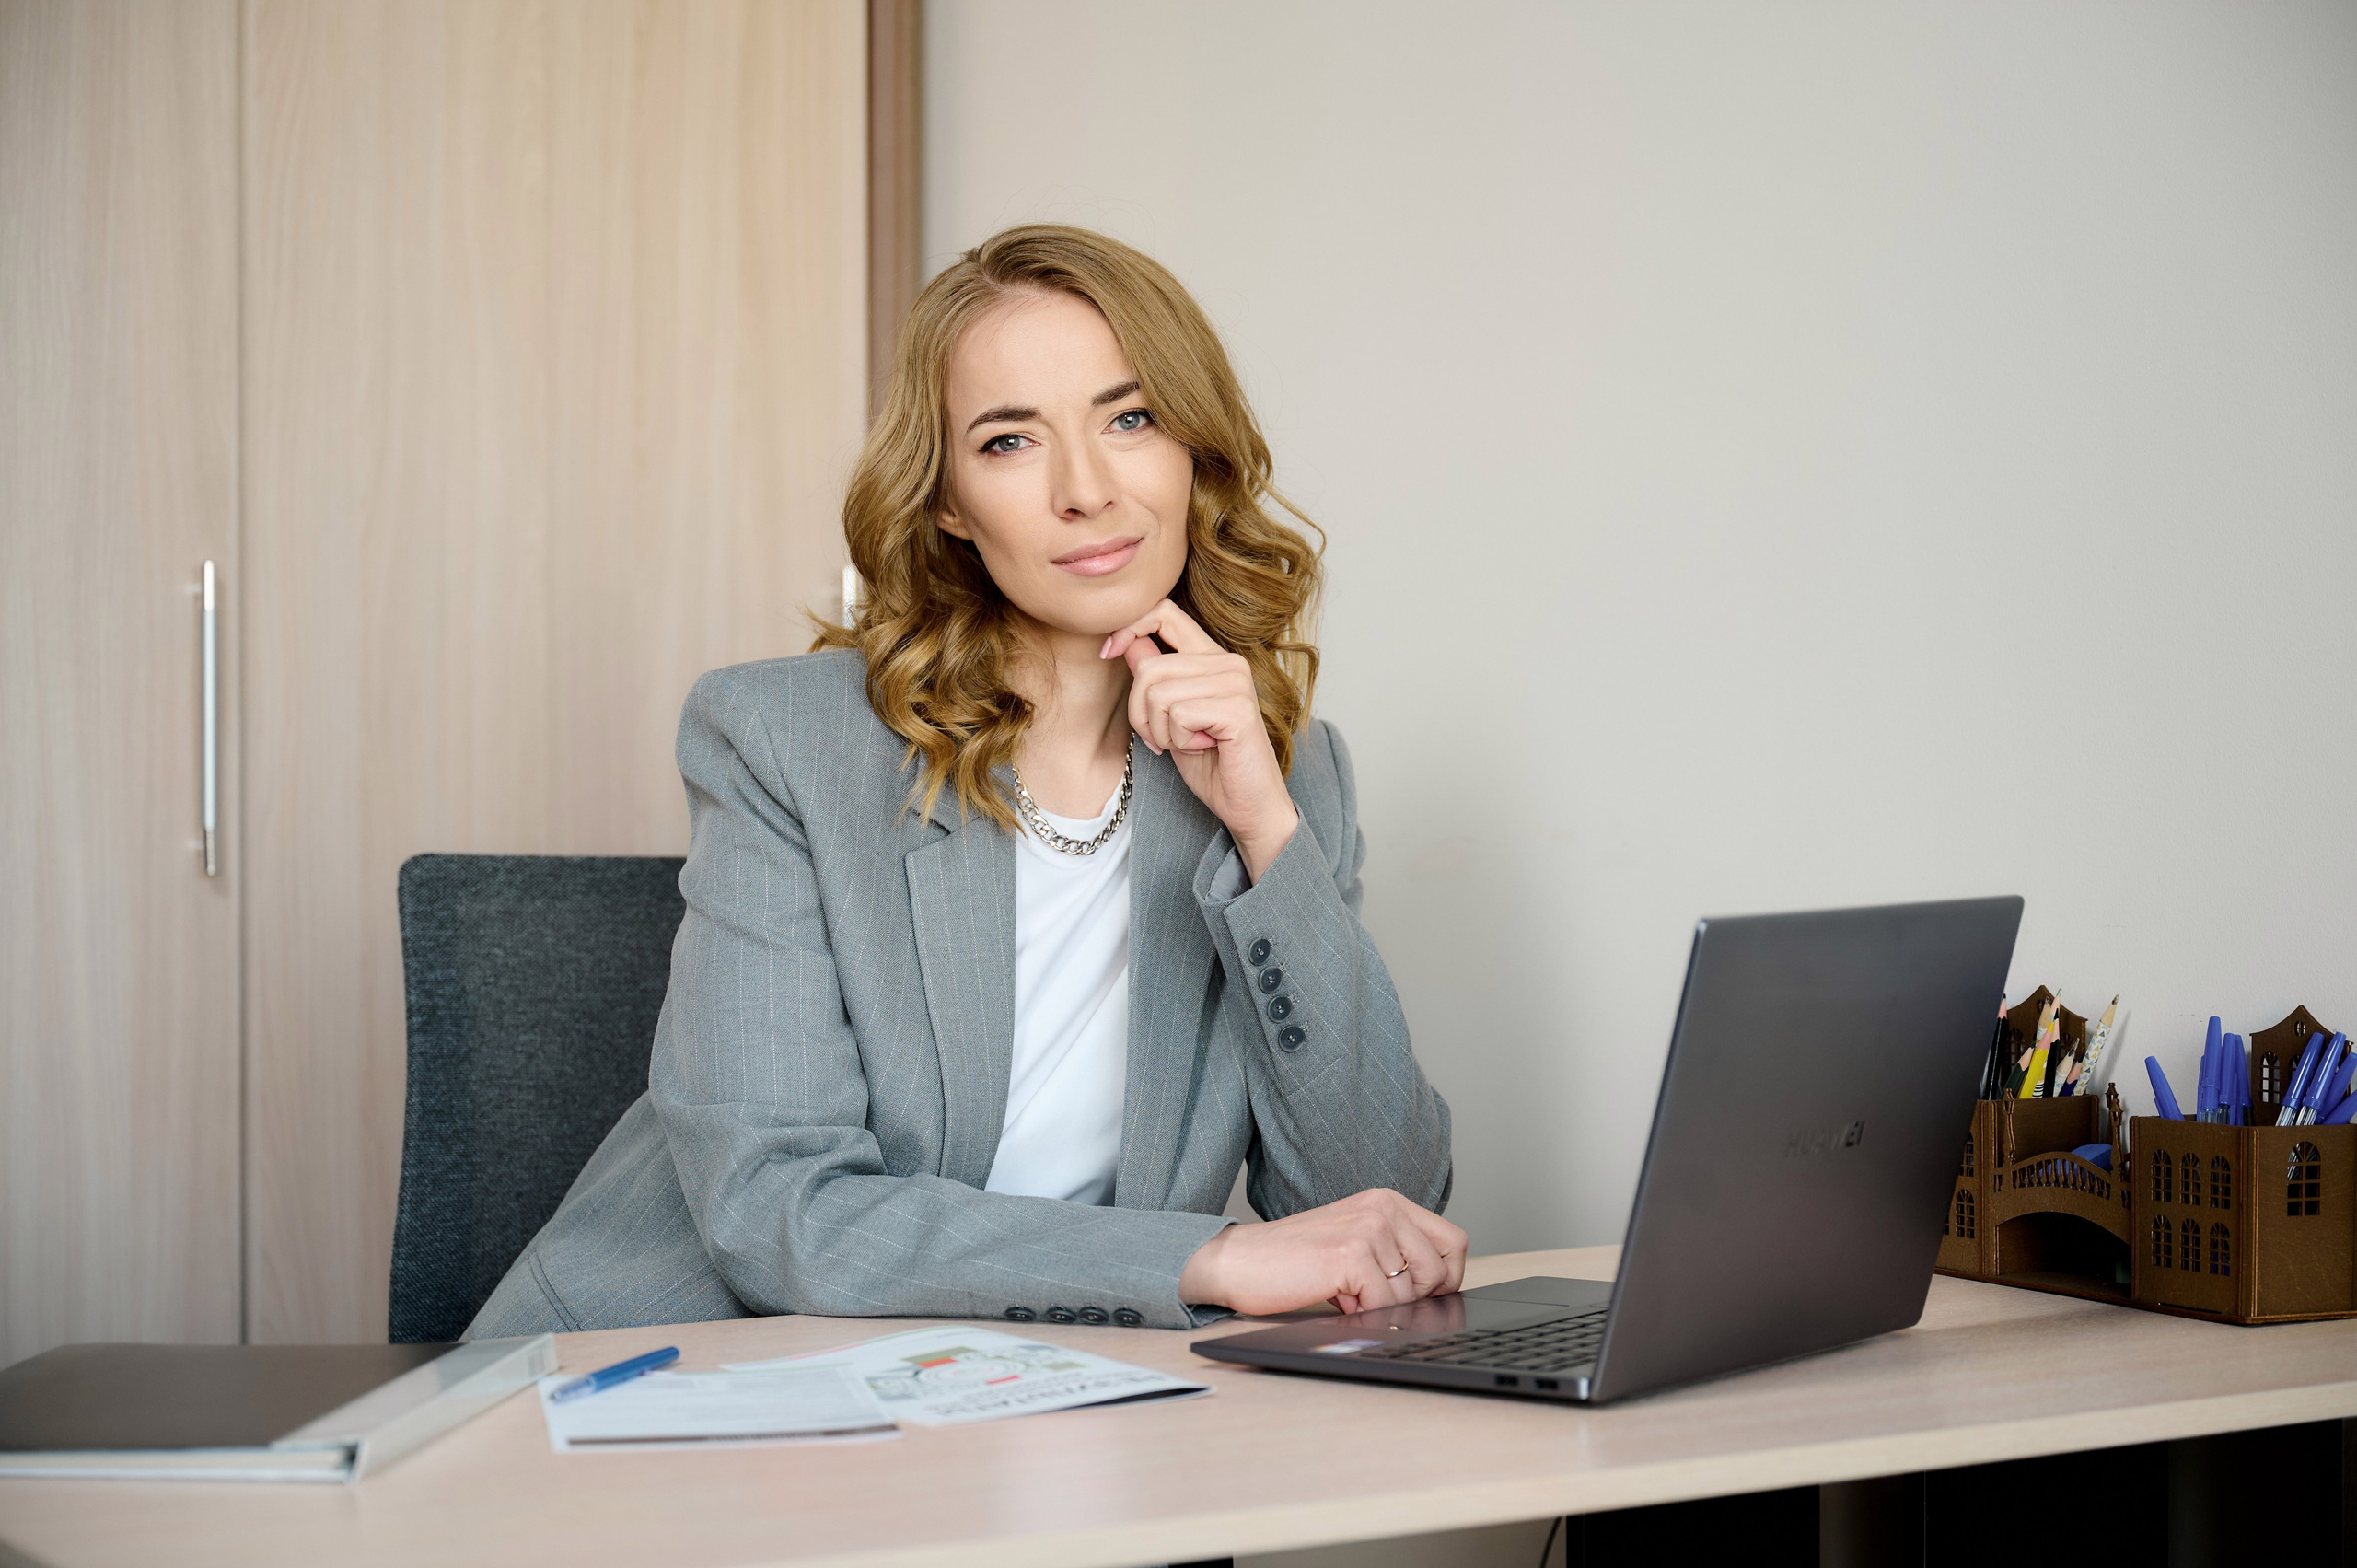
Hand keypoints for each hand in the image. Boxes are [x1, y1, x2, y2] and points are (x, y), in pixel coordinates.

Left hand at [1102, 599, 1299, 881]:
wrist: (1248, 804)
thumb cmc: (1211, 762)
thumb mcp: (1169, 715)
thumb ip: (1154, 677)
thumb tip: (1126, 642)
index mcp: (1211, 656)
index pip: (1164, 612)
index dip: (1128, 627)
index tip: (1107, 653)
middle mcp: (1227, 662)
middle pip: (1149, 666)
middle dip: (1139, 711)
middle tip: (1159, 738)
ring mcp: (1236, 683)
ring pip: (1159, 692)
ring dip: (1159, 729)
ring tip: (1184, 743)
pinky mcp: (1238, 709)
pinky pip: (1178, 714)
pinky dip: (1177, 740)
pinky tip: (1202, 747)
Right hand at [1177, 1188, 1467, 1316]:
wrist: (1238, 1261)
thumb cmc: (1294, 1260)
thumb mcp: (1354, 1244)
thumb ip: (1394, 1253)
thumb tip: (1439, 1290)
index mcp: (1387, 1202)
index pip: (1454, 1242)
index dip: (1445, 1278)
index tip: (1418, 1294)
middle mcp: (1382, 1207)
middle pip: (1440, 1273)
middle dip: (1411, 1299)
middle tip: (1371, 1295)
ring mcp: (1368, 1228)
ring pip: (1410, 1294)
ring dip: (1379, 1307)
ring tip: (1345, 1293)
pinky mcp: (1351, 1254)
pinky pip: (1383, 1304)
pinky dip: (1361, 1313)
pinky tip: (1335, 1298)